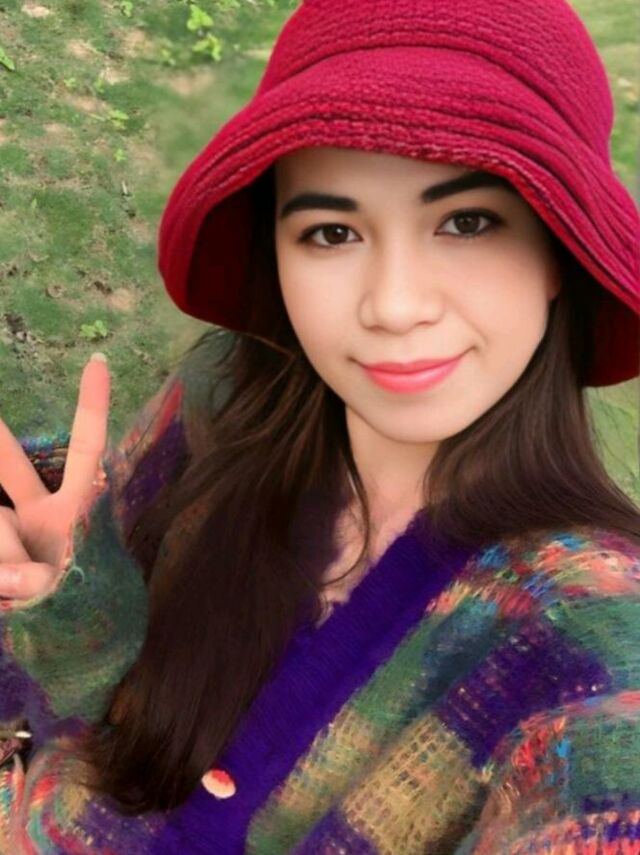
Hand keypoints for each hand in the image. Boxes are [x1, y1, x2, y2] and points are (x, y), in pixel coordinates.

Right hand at [0, 354, 110, 599]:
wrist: (69, 651)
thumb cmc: (80, 614)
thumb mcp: (60, 596)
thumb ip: (21, 580)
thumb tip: (10, 578)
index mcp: (77, 510)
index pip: (87, 448)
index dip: (92, 406)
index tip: (99, 363)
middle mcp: (44, 514)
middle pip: (9, 463)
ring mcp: (15, 532)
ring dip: (5, 565)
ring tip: (24, 592)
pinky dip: (2, 580)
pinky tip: (12, 592)